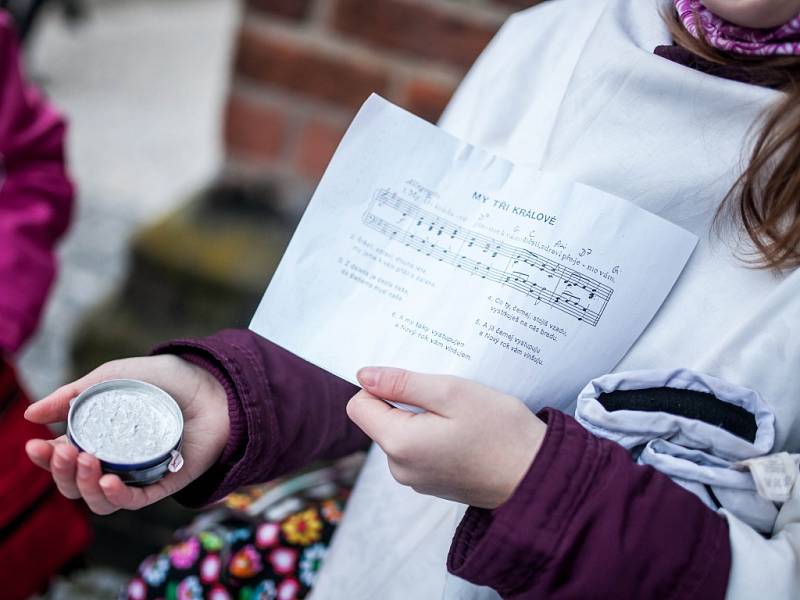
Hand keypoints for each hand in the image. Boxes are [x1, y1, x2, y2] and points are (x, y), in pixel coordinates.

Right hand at [24, 355, 228, 514]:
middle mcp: (116, 461)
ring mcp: (140, 474)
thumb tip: (31, 415)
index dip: (46, 458)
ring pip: (99, 500)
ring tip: (86, 460)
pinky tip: (106, 481)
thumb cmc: (168, 380)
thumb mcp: (115, 377)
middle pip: (76, 484)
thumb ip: (75, 395)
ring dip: (84, 486)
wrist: (215, 385)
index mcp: (100, 439)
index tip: (35, 444)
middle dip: (61, 472)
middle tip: (65, 450)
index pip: (63, 459)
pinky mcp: (165, 483)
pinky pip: (135, 502)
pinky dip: (116, 496)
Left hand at [347, 367, 545, 508]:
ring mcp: (416, 478)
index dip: (380, 385)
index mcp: (399, 444)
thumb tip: (364, 375)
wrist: (537, 477)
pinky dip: (435, 433)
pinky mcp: (432, 482)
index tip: (414, 379)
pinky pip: (420, 448)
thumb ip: (403, 383)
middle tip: (445, 394)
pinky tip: (465, 430)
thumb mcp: (452, 393)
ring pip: (402, 432)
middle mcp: (399, 467)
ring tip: (460, 413)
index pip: (359, 405)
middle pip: (381, 419)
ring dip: (423, 416)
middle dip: (406, 400)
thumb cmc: (500, 432)